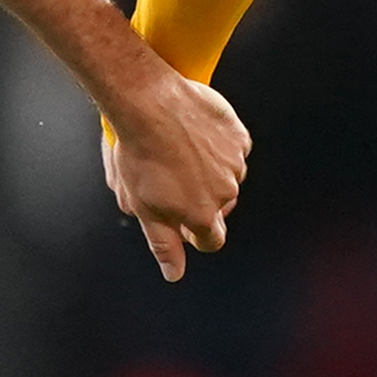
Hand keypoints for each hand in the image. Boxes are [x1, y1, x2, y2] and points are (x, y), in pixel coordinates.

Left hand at [101, 71, 249, 281]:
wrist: (149, 103)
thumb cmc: (139, 155)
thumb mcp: (143, 207)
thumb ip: (163, 244)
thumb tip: (174, 273)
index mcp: (202, 215)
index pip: (211, 240)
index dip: (195, 234)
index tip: (181, 221)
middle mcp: (226, 192)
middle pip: (220, 208)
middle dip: (201, 200)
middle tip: (175, 180)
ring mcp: (234, 162)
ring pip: (227, 177)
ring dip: (210, 172)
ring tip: (181, 154)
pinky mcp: (238, 135)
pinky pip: (233, 148)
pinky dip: (219, 146)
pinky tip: (195, 137)